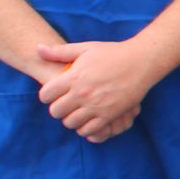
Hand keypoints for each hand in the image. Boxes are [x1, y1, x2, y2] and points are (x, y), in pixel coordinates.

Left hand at [37, 39, 163, 142]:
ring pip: (70, 123)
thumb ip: (60, 52)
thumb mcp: (85, 48)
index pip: (45, 95)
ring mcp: (96, 106)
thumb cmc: (113, 53)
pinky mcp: (109, 115)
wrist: (142, 62)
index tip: (54, 92)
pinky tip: (89, 119)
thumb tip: (38, 49)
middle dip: (58, 108)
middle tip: (65, 103)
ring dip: (71, 119)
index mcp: (74, 77)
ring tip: (77, 112)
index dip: (47, 95)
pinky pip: (88, 130)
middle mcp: (82, 93)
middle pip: (56, 112)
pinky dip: (85, 128)